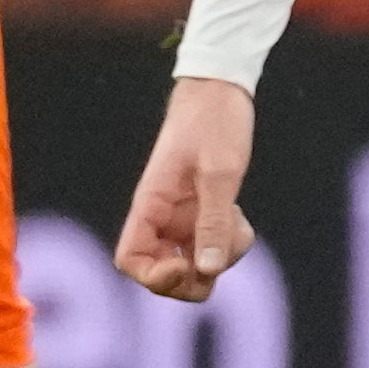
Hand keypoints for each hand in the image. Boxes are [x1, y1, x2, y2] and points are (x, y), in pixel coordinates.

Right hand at [112, 75, 259, 300]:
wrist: (221, 90)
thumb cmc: (214, 123)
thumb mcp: (219, 173)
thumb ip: (213, 222)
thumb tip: (207, 271)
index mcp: (151, 204)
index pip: (130, 259)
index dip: (153, 275)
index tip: (183, 263)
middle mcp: (162, 217)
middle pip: (164, 274)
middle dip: (195, 276)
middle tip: (220, 253)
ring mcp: (181, 218)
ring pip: (194, 265)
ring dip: (219, 259)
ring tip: (237, 225)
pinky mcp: (201, 214)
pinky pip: (211, 248)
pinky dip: (228, 245)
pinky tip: (238, 218)